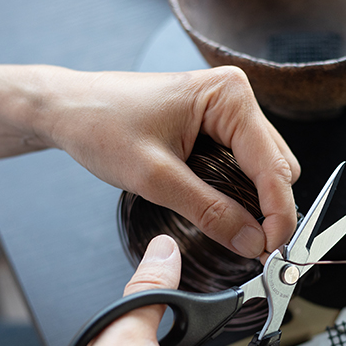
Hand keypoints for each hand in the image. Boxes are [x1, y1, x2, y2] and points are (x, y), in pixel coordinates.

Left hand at [0, 60, 298, 258]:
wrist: (68, 110)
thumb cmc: (101, 126)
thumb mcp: (155, 178)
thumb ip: (209, 211)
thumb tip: (251, 241)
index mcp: (228, 97)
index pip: (271, 164)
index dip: (278, 211)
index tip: (273, 248)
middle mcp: (235, 98)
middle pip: (277, 166)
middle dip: (271, 209)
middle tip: (256, 249)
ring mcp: (227, 111)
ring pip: (265, 167)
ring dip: (260, 203)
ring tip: (244, 237)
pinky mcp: (216, 126)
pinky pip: (246, 164)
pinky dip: (244, 192)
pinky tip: (230, 214)